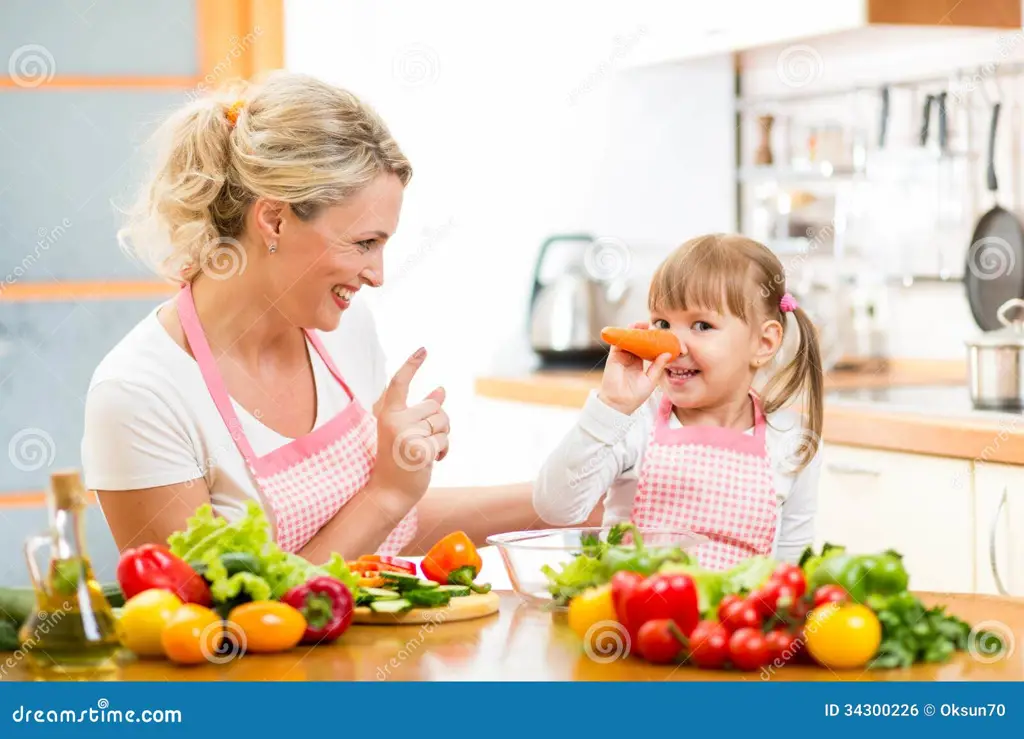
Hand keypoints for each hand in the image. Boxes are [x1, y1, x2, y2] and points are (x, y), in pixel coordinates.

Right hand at [369, 348, 450, 508]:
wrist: (388, 493)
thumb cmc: (398, 460)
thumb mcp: (407, 431)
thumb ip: (422, 410)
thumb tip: (441, 390)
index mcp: (387, 413)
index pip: (398, 383)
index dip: (412, 365)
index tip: (424, 349)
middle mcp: (394, 420)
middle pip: (435, 407)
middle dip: (438, 423)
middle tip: (422, 442)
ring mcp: (406, 435)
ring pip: (443, 422)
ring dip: (442, 438)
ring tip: (424, 452)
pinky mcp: (420, 449)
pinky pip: (446, 441)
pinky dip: (443, 452)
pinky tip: (430, 461)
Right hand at [598, 321, 672, 414]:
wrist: (620, 404)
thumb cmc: (635, 396)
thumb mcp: (651, 380)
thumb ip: (658, 366)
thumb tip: (668, 354)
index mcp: (639, 363)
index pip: (646, 348)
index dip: (652, 341)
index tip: (661, 335)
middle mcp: (630, 358)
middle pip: (637, 341)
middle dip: (643, 333)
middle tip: (653, 327)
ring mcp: (621, 356)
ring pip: (628, 340)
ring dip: (634, 331)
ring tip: (643, 325)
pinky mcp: (614, 356)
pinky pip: (618, 342)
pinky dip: (623, 335)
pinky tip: (631, 329)